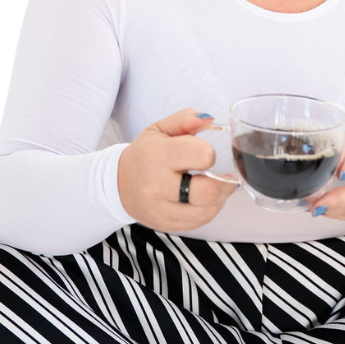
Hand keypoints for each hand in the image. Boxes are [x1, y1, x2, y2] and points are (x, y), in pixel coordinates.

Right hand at [118, 107, 237, 232]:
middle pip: (207, 191)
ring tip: (217, 188)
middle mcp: (157, 185)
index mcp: (157, 155)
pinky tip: (204, 200)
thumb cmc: (144, 155)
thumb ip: (185, 120)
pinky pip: (199, 222)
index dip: (209, 154)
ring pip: (207, 211)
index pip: (202, 155)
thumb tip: (208, 118)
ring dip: (219, 199)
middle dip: (224, 183)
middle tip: (226, 177)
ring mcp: (160, 209)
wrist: (118, 185)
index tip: (204, 154)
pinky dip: (208, 211)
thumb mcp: (159, 129)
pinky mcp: (165, 224)